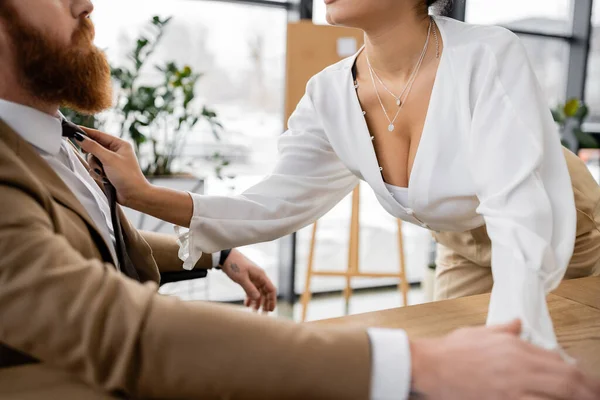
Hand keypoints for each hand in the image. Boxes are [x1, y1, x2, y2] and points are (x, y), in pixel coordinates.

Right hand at [76, 127, 149, 206]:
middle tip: (97, 162)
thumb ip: (93, 147)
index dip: (87, 133)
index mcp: (120, 144)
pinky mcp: (108, 172)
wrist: (134, 195)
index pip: (99, 135)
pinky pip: (95, 169)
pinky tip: (105, 179)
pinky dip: (98, 174)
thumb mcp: (109, 159)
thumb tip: (80, 138)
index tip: (74, 129)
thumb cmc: (127, 176)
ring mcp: (111, 162)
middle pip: (94, 148)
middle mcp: (115, 152)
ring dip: (96, 167)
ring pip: (93, 160)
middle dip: (93, 157)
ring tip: (104, 173)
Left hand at [220, 249, 276, 312]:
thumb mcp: (241, 278)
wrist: (225, 257)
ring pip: (258, 292)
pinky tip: (247, 304)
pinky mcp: (246, 279)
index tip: (270, 310)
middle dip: (265, 303)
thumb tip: (257, 298)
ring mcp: (253, 278)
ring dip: (257, 302)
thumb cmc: (234, 265)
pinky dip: (250, 298)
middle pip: (265, 292)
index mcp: (260, 275)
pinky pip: (251, 290)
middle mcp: (258, 277)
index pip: (271, 289)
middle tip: (263, 314)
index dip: (272, 300)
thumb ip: (249, 288)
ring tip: (254, 312)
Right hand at [410, 320, 599, 399]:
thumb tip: (518, 324)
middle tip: (594, 393)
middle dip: (586, 388)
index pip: (556, 358)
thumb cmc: (450, 350)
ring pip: (558, 393)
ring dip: (576, 398)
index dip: (575, 371)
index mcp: (513, 345)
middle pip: (565, 377)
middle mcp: (518, 364)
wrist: (430, 366)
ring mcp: (513, 386)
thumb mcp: (479, 332)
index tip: (582, 379)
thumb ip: (503, 329)